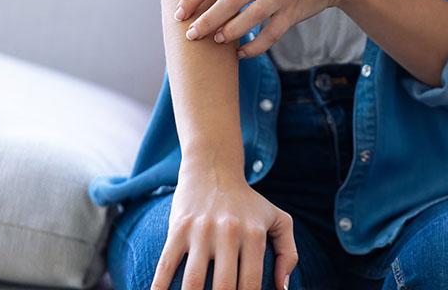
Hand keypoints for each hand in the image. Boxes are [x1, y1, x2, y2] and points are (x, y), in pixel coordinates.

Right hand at [151, 169, 297, 289]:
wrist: (214, 169)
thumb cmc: (249, 203)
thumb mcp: (278, 220)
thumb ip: (289, 254)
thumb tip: (282, 289)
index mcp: (254, 235)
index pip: (250, 285)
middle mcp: (229, 233)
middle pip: (222, 288)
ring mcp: (201, 231)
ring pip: (192, 282)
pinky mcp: (177, 229)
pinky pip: (166, 265)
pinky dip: (159, 288)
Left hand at [174, 0, 354, 57]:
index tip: (180, 13)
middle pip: (227, 2)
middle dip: (205, 21)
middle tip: (191, 35)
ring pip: (249, 20)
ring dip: (229, 34)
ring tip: (216, 40)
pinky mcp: (291, 14)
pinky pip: (270, 36)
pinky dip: (254, 48)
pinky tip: (240, 53)